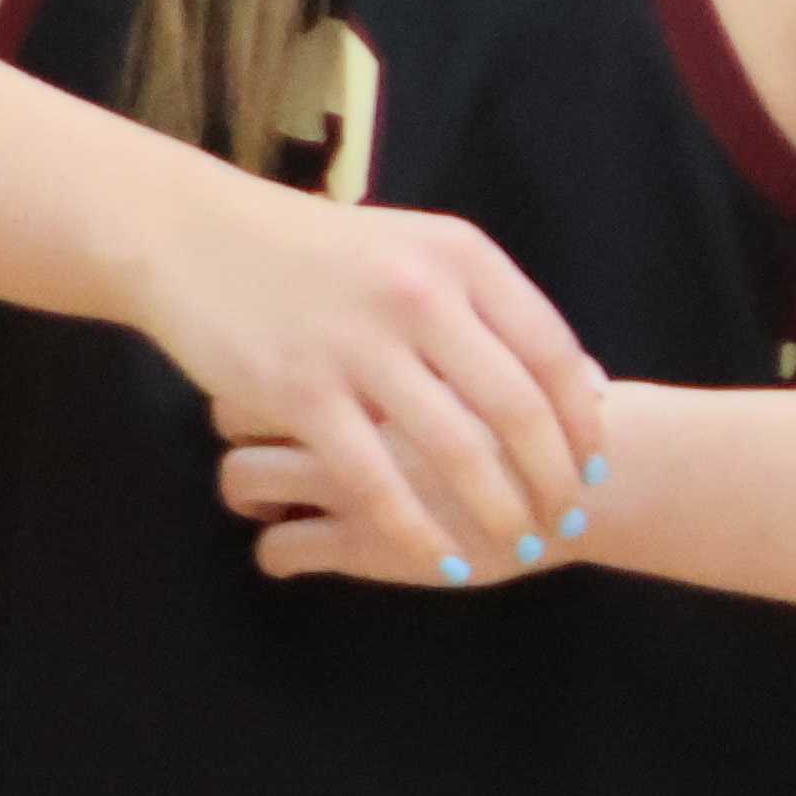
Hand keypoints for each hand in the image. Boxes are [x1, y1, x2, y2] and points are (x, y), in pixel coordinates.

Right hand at [130, 187, 608, 586]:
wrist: (199, 236)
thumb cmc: (322, 252)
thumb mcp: (420, 251)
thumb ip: (490, 306)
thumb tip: (580, 379)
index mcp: (462, 258)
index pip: (551, 351)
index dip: (582, 419)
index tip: (596, 466)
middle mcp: (421, 296)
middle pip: (516, 407)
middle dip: (552, 476)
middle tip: (567, 520)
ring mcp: (359, 344)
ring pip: (454, 450)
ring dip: (496, 509)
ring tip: (519, 546)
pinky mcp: (299, 391)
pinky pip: (371, 479)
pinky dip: (414, 529)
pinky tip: (440, 559)